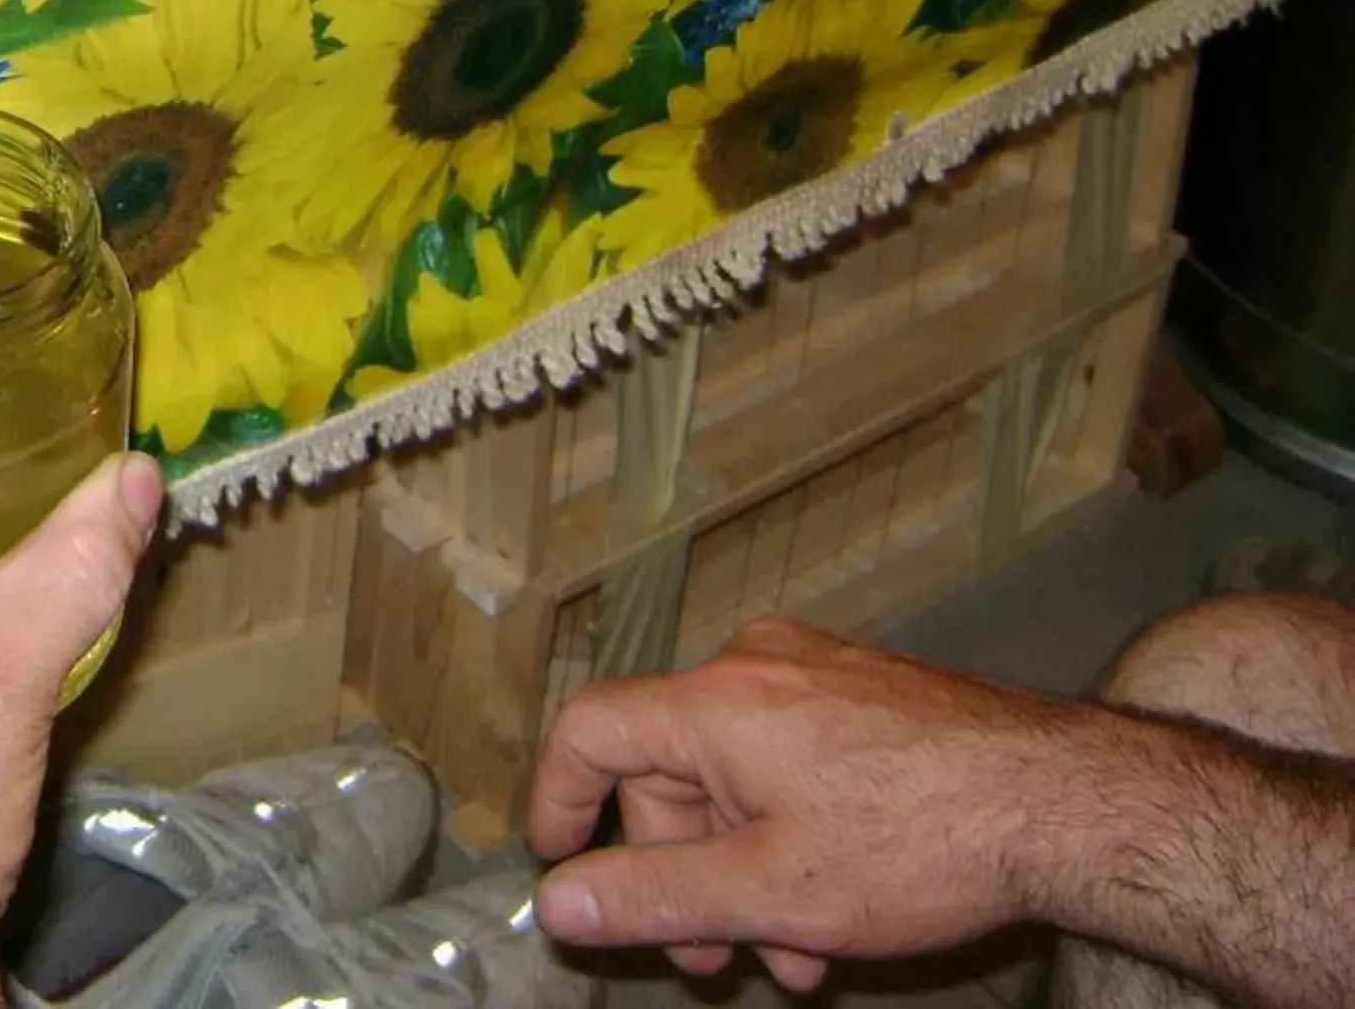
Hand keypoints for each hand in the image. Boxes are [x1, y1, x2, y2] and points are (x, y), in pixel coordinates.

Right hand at [526, 617, 1069, 993]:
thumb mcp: (773, 892)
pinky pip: (792, 759)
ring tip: (798, 953)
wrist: (1069, 802)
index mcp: (717, 701)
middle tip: (713, 960)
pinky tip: (838, 904)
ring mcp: (818, 671)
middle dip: (685, 873)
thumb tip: (556, 904)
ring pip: (738, 776)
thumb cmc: (921, 842)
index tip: (559, 867)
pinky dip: (792, 830)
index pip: (592, 730)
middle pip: (671, 767)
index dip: (557, 799)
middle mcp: (757, 666)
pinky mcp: (868, 689)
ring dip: (748, 869)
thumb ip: (654, 898)